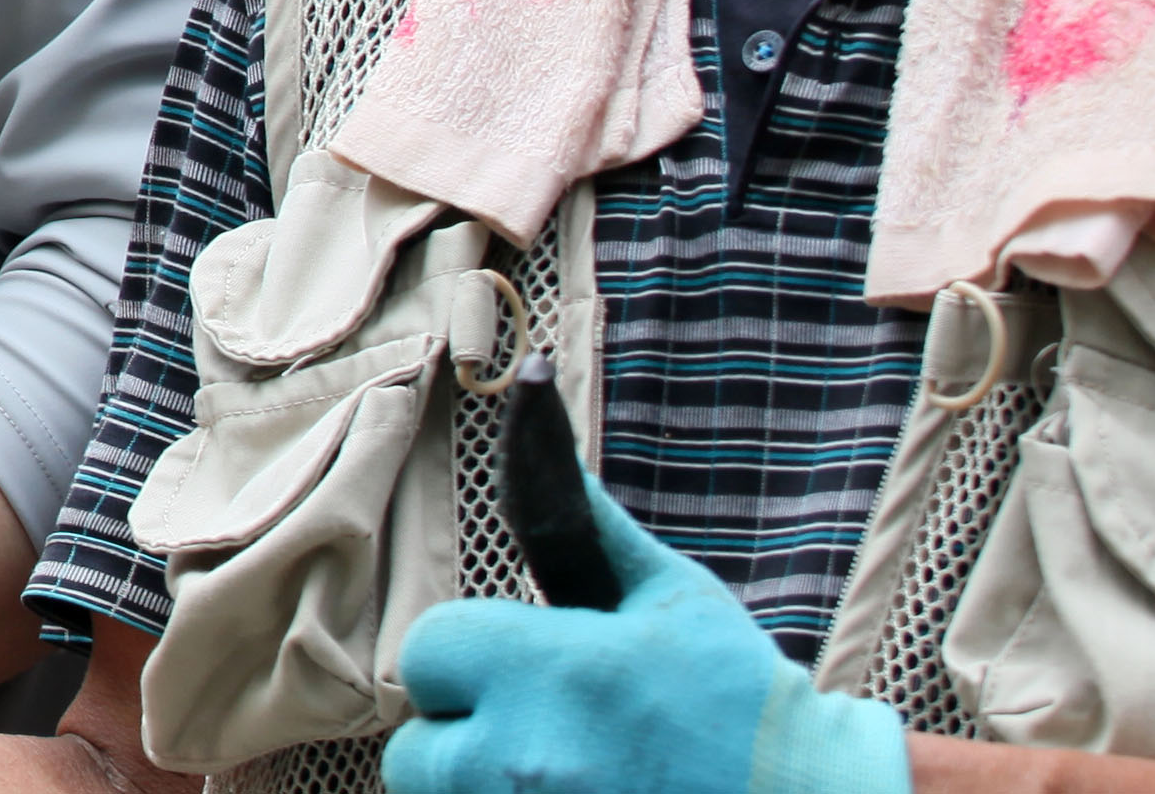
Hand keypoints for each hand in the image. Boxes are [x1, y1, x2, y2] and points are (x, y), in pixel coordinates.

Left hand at [383, 460, 905, 793]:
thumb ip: (586, 525)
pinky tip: (563, 792)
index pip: (428, 651)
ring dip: (473, 783)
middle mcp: (528, 753)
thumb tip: (536, 400)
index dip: (463, 656)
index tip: (510, 664)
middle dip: (460, 731)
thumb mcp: (670, 596)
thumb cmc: (740, 696)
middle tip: (527, 725)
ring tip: (545, 765)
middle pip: (414, 747)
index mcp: (553, 670)